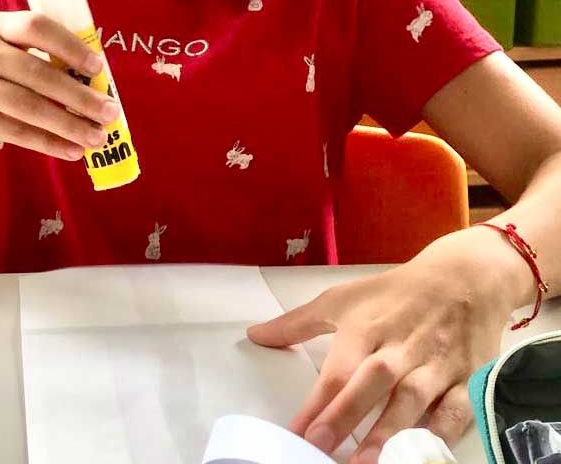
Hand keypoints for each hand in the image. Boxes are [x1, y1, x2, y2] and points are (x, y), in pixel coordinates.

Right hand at [0, 11, 117, 157]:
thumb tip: (90, 81)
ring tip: (98, 138)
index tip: (97, 67)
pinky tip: (72, 150)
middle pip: (37, 74)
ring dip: (69, 124)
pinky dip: (47, 143)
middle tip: (111, 112)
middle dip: (79, 96)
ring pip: (28, 107)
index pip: (36, 27)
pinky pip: (14, 132)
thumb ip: (30, 55)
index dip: (69, 46)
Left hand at [248, 233, 515, 463]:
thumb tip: (254, 336)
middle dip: (347, 414)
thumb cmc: (393, 293)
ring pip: (412, 400)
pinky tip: (422, 452)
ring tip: (365, 462)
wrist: (462, 278)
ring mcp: (434, 364)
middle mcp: (398, 348)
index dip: (316, 403)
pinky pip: (457, 409)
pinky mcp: (467, 378)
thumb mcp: (342, 299)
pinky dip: (442, 432)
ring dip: (389, 431)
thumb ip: (298, 322)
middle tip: (322, 446)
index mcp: (365, 328)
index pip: (337, 370)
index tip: (295, 432)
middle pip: (371, 381)